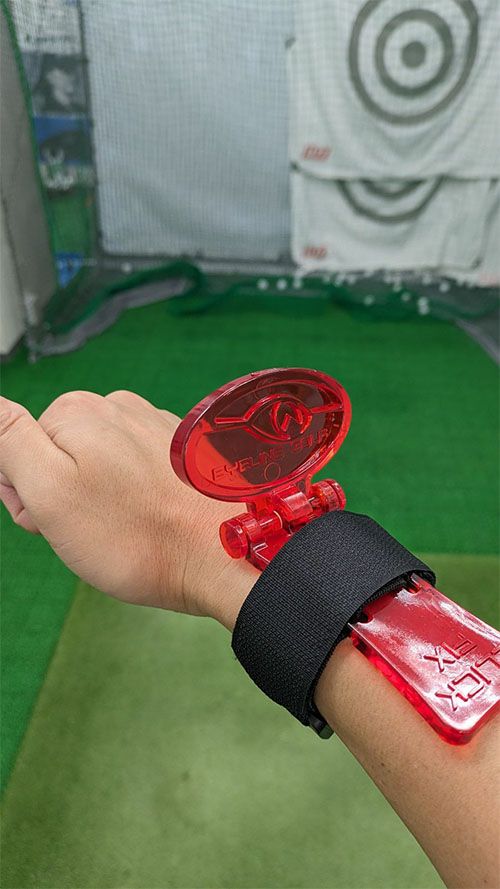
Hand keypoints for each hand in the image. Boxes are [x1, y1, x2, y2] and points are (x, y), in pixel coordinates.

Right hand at [0, 391, 253, 625]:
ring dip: (99, 498)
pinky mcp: (179, 451)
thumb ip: (8, 439)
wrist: (226, 556)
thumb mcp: (49, 492)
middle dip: (63, 496)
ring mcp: (152, 426)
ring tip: (125, 529)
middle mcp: (117, 407)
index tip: (55, 519)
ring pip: (97, 464)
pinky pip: (134, 471)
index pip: (18, 448)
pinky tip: (151, 520)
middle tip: (91, 530)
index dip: (27, 494)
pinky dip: (135, 497)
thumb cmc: (137, 537)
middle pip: (59, 453)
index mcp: (76, 411)